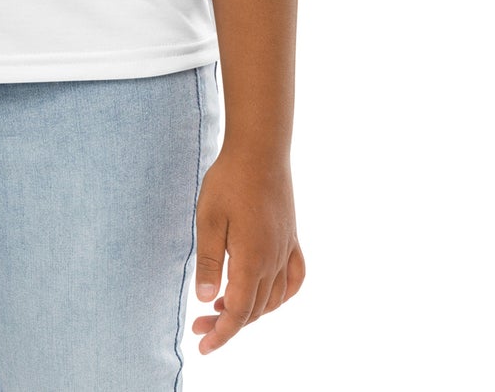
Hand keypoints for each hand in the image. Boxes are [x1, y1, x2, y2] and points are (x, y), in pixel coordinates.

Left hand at [190, 146, 305, 354]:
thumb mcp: (208, 219)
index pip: (238, 312)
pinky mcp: (292, 237)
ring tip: (222, 308)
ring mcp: (286, 249)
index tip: (203, 346)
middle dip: (227, 324)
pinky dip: (283, 295)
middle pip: (254, 310)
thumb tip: (205, 300)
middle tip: (199, 324)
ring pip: (273, 299)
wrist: (260, 149)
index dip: (221, 334)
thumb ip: (208, 261)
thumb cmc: (229, 181)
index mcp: (251, 260)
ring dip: (251, 311)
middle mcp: (273, 261)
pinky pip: (295, 278)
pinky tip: (269, 295)